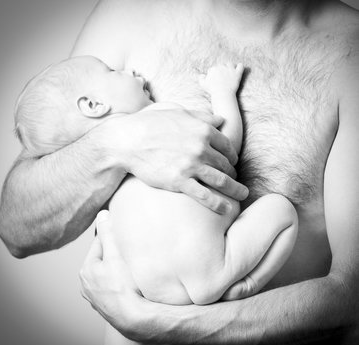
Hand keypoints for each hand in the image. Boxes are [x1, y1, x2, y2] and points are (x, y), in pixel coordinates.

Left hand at [79, 211, 146, 339]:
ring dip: (114, 270)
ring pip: (104, 275)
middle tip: (127, 256)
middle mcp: (86, 284)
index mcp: (86, 269)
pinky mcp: (103, 305)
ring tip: (128, 271)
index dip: (111, 239)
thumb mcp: (115, 255)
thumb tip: (102, 214)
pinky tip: (126, 285)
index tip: (122, 238)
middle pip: (101, 260)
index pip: (98, 244)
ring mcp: (94, 296)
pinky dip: (115, 284)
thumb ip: (108, 233)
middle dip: (112, 255)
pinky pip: (109, 288)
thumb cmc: (123, 286)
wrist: (132, 317)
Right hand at [99, 108, 247, 213]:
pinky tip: (226, 209)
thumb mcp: (176, 110)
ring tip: (242, 194)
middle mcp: (201, 148)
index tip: (232, 164)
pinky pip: (205, 196)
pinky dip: (218, 204)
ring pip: (221, 180)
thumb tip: (220, 119)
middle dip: (233, 173)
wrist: (127, 141)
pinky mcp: (180, 182)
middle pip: (226, 164)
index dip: (232, 156)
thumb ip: (201, 115)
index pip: (227, 146)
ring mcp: (191, 166)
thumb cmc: (149, 123)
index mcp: (203, 130)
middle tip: (235, 180)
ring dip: (235, 189)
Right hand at [200, 63, 243, 93]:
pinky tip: (238, 69)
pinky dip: (239, 66)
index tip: (215, 80)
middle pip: (221, 65)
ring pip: (230, 64)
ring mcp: (230, 69)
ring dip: (229, 67)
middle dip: (222, 70)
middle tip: (222, 78)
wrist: (222, 95)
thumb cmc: (212, 90)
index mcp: (213, 68)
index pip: (214, 69)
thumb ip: (201, 78)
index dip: (214, 74)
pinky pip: (240, 66)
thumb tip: (202, 75)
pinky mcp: (237, 73)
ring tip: (229, 74)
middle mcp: (221, 66)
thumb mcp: (203, 84)